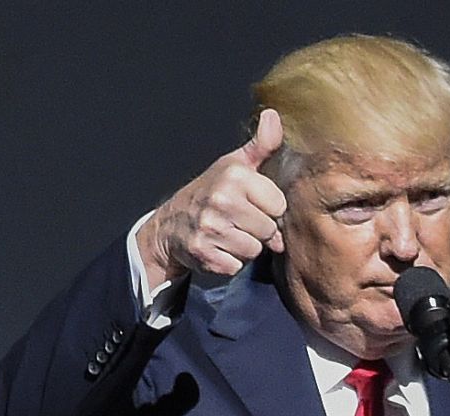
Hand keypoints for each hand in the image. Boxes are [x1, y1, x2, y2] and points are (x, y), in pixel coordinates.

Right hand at [137, 108, 286, 284]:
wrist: (170, 224)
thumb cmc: (211, 192)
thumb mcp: (235, 165)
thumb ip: (261, 145)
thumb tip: (274, 116)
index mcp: (234, 176)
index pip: (278, 205)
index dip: (269, 209)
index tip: (253, 205)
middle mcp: (221, 200)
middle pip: (268, 230)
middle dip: (258, 231)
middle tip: (239, 222)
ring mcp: (210, 228)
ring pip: (253, 250)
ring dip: (244, 248)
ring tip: (229, 235)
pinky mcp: (202, 253)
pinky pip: (235, 266)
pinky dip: (229, 263)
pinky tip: (218, 249)